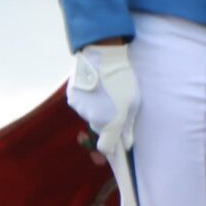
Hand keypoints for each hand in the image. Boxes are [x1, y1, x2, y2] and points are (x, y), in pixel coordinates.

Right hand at [67, 41, 139, 155]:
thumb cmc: (123, 80)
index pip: (106, 148)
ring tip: (103, 93)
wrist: (102, 58)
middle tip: (114, 107)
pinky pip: (80, 105)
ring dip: (95, 110)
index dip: (110, 148)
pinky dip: (86, 101)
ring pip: (89, 116)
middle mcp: (93, 120)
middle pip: (98, 129)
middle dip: (105, 123)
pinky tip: (93, 89)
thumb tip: (127, 144)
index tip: (116, 143)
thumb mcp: (134, 103)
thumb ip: (129, 126)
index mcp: (110, 123)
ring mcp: (80, 109)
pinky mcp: (72, 98)